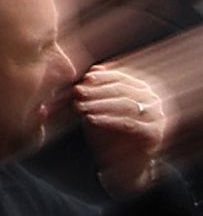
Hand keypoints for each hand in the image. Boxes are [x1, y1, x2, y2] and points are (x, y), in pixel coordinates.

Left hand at [83, 63, 170, 190]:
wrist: (121, 163)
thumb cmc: (106, 131)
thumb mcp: (98, 107)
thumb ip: (96, 90)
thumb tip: (93, 70)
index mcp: (141, 89)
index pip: (120, 78)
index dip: (101, 77)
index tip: (84, 79)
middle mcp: (152, 101)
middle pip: (122, 90)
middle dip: (97, 90)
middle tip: (77, 92)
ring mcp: (156, 117)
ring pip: (126, 105)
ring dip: (100, 103)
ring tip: (81, 106)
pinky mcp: (154, 134)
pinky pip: (129, 123)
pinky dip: (107, 119)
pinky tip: (91, 119)